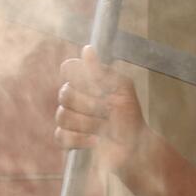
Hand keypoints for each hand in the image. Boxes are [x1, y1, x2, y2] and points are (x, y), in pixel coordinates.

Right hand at [56, 45, 147, 174]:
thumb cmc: (130, 116)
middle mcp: (75, 96)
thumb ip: (102, 72)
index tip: (98, 88)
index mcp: (87, 81)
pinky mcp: (68, 138)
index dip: (79, 78)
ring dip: (87, 123)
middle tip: (107, 112)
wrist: (135, 146)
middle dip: (90, 105)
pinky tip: (96, 140)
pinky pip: (60, 136)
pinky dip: (80, 139)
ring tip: (104, 128)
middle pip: (64, 94)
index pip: (68, 69)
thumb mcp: (122, 89)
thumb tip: (87, 50)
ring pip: (62, 116)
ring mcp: (70, 118)